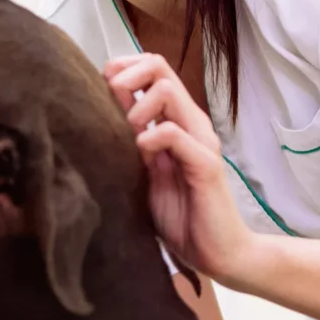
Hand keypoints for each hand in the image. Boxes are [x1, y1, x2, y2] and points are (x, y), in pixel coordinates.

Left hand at [104, 54, 264, 284]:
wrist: (218, 253)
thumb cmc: (182, 217)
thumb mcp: (145, 174)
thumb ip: (132, 145)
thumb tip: (101, 119)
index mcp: (177, 121)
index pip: (153, 69)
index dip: (123, 68)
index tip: (101, 88)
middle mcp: (191, 123)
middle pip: (158, 67)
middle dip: (125, 77)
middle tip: (111, 107)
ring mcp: (201, 140)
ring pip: (167, 90)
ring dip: (137, 108)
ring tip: (129, 138)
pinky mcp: (205, 164)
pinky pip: (174, 133)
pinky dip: (151, 137)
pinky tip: (142, 153)